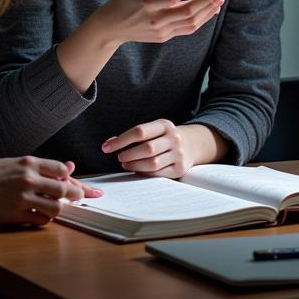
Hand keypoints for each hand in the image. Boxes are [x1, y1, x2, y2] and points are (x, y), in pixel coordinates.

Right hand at [0, 157, 102, 225]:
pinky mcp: (15, 215)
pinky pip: (41, 220)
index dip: (71, 178)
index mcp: (29, 163)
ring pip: (55, 207)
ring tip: (58, 208)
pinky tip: (43, 216)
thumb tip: (70, 167)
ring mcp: (23, 198)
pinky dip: (45, 220)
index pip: (61, 169)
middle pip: (63, 188)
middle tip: (78, 197)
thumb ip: (44, 166)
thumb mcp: (18, 164)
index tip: (77, 184)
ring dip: (60, 209)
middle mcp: (28, 179)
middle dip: (76, 194)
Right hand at [89, 0, 224, 46]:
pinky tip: (210, 11)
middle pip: (186, 12)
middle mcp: (156, 20)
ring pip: (190, 23)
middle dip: (205, 1)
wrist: (112, 28)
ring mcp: (161, 30)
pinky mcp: (165, 37)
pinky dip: (201, 20)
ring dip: (207, 12)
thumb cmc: (124, 1)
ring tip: (219, 1)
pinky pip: (187, 29)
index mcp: (146, 5)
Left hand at [101, 120, 222, 177]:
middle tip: (119, 157)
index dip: (121, 140)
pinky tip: (137, 170)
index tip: (106, 147)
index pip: (140, 131)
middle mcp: (174, 138)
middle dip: (129, 154)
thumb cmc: (164, 137)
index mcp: (165, 125)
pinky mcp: (179, 168)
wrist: (191, 144)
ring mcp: (178, 154)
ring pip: (152, 163)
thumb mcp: (154, 130)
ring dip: (135, 165)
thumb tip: (110, 143)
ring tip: (125, 164)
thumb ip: (135, 135)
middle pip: (147, 148)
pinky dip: (144, 173)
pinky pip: (158, 173)